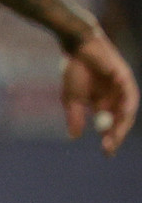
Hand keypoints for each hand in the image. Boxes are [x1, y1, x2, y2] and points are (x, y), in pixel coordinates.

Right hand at [63, 31, 137, 155]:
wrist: (77, 48)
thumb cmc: (74, 71)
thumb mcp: (71, 98)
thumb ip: (74, 116)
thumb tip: (74, 137)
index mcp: (103, 104)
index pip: (110, 126)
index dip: (110, 140)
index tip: (106, 154)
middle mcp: (116, 98)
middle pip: (121, 121)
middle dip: (115, 136)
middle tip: (108, 148)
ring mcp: (122, 88)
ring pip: (127, 111)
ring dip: (122, 124)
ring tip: (114, 138)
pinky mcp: (125, 77)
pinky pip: (130, 94)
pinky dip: (128, 104)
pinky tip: (125, 112)